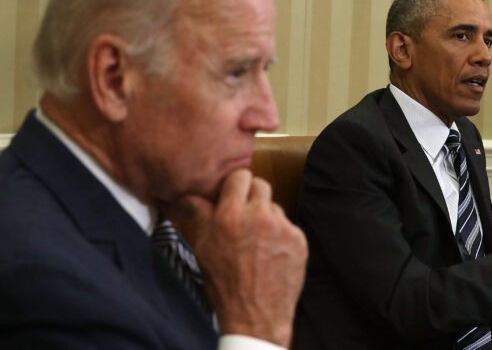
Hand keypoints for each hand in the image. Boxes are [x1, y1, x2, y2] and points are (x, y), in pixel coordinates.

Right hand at [178, 170, 307, 347]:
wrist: (255, 315)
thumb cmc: (225, 284)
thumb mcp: (204, 248)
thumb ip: (202, 215)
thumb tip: (192, 194)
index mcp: (231, 216)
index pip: (239, 176)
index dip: (236, 184)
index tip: (234, 192)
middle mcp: (258, 216)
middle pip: (261, 185)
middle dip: (253, 195)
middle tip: (247, 213)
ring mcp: (282, 227)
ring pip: (275, 207)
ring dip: (267, 217)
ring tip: (258, 241)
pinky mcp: (298, 239)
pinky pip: (288, 225)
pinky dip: (281, 234)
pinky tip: (271, 252)